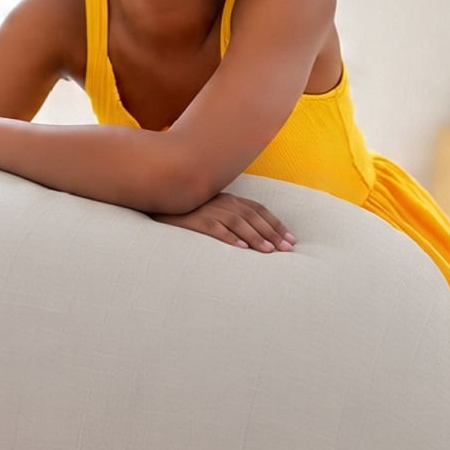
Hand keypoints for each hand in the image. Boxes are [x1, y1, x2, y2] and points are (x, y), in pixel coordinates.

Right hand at [151, 192, 295, 251]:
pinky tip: (240, 248)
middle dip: (272, 233)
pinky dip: (228, 237)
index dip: (276, 224)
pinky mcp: (194, 219)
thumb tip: (253, 237)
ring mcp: (208, 209)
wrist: (159, 201)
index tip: (290, 239)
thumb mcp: (212, 209)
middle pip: (252, 216)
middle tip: (286, 249)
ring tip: (268, 251)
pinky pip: (214, 228)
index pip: (259, 210)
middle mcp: (222, 202)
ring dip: (255, 236)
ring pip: (237, 222)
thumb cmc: (188, 211)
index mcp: (229, 199)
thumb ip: (230, 217)